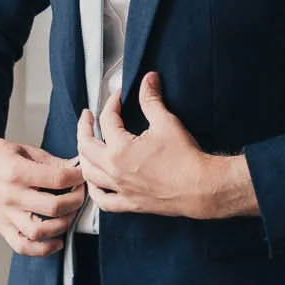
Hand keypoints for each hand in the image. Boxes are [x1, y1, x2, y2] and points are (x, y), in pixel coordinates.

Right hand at [0, 124, 85, 255]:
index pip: (58, 179)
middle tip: (80, 192)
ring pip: (40, 231)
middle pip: (54, 207)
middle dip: (76, 200)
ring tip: (70, 212)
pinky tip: (57, 241)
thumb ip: (52, 162)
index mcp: (17, 171)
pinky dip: (42, 249)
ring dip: (63, 224)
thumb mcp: (26, 150)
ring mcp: (5, 214)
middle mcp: (11, 196)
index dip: (77, 177)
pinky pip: (22, 246)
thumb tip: (77, 170)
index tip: (83, 175)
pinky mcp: (1, 226)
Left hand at [77, 73, 259, 219]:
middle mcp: (115, 171)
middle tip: (87, 117)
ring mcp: (120, 189)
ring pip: (89, 174)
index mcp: (120, 149)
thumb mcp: (166, 122)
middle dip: (84, 127)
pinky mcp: (130, 203)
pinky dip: (94, 191)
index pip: (107, 120)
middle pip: (86, 146)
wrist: (201, 188)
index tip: (118, 97)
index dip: (112, 103)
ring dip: (84, 157)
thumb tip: (148, 80)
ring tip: (86, 146)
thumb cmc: (186, 159)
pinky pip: (103, 200)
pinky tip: (94, 183)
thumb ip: (151, 99)